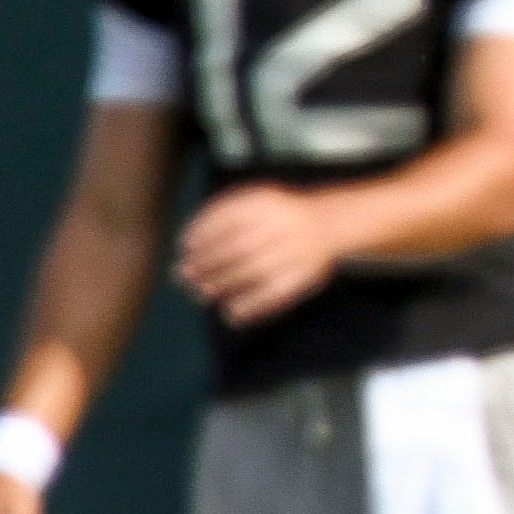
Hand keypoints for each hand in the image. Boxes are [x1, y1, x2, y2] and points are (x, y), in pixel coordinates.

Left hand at [175, 184, 346, 325]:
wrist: (329, 224)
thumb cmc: (279, 215)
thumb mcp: (256, 199)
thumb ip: (224, 213)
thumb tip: (188, 244)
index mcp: (269, 203)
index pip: (227, 218)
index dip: (202, 234)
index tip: (185, 247)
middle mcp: (284, 225)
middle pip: (237, 246)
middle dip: (207, 262)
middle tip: (185, 274)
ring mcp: (295, 251)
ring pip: (252, 271)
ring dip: (223, 284)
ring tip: (202, 292)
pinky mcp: (304, 276)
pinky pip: (273, 295)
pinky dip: (251, 306)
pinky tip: (232, 314)